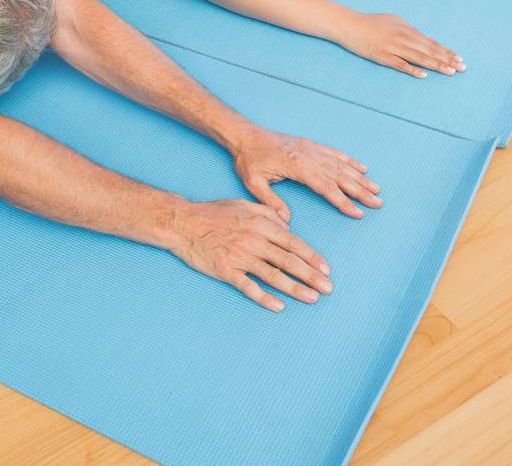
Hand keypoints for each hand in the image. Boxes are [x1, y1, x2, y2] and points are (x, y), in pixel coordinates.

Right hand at [167, 198, 332, 311]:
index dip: (311, 257)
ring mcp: (239, 257)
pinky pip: (248, 287)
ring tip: (312, 298)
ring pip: (273, 275)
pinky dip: (264, 297)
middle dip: (311, 276)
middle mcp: (253, 240)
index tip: (326, 269)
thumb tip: (288, 224)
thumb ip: (267, 213)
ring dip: (295, 288)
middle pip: (288, 261)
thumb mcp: (243, 205)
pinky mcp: (225, 271)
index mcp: (260, 224)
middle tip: (328, 288)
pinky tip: (279, 306)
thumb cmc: (212, 213)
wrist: (182, 223)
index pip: (292, 243)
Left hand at [233, 129, 381, 221]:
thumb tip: (286, 220)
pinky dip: (350, 160)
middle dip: (361, 191)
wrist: (245, 135)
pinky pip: (334, 153)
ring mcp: (311, 149)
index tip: (358, 213)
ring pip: (341, 165)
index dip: (344, 201)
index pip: (326, 187)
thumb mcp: (254, 183)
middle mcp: (309, 156)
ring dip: (360, 177)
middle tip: (378, 203)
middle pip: (340, 177)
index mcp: (297, 166)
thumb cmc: (248, 160)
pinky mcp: (310, 145)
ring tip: (376, 189)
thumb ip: (271, 201)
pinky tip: (362, 167)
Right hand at [337, 10, 462, 77]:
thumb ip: (408, 30)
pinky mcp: (382, 56)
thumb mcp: (394, 21)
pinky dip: (412, 70)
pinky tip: (423, 75)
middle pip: (429, 51)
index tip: (459, 59)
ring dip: (436, 65)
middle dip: (447, 60)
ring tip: (450, 72)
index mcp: (407, 30)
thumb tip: (421, 38)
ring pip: (419, 58)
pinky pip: (399, 64)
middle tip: (462, 68)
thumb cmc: (371, 22)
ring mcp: (393, 47)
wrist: (349, 25)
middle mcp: (403, 38)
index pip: (432, 43)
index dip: (446, 52)